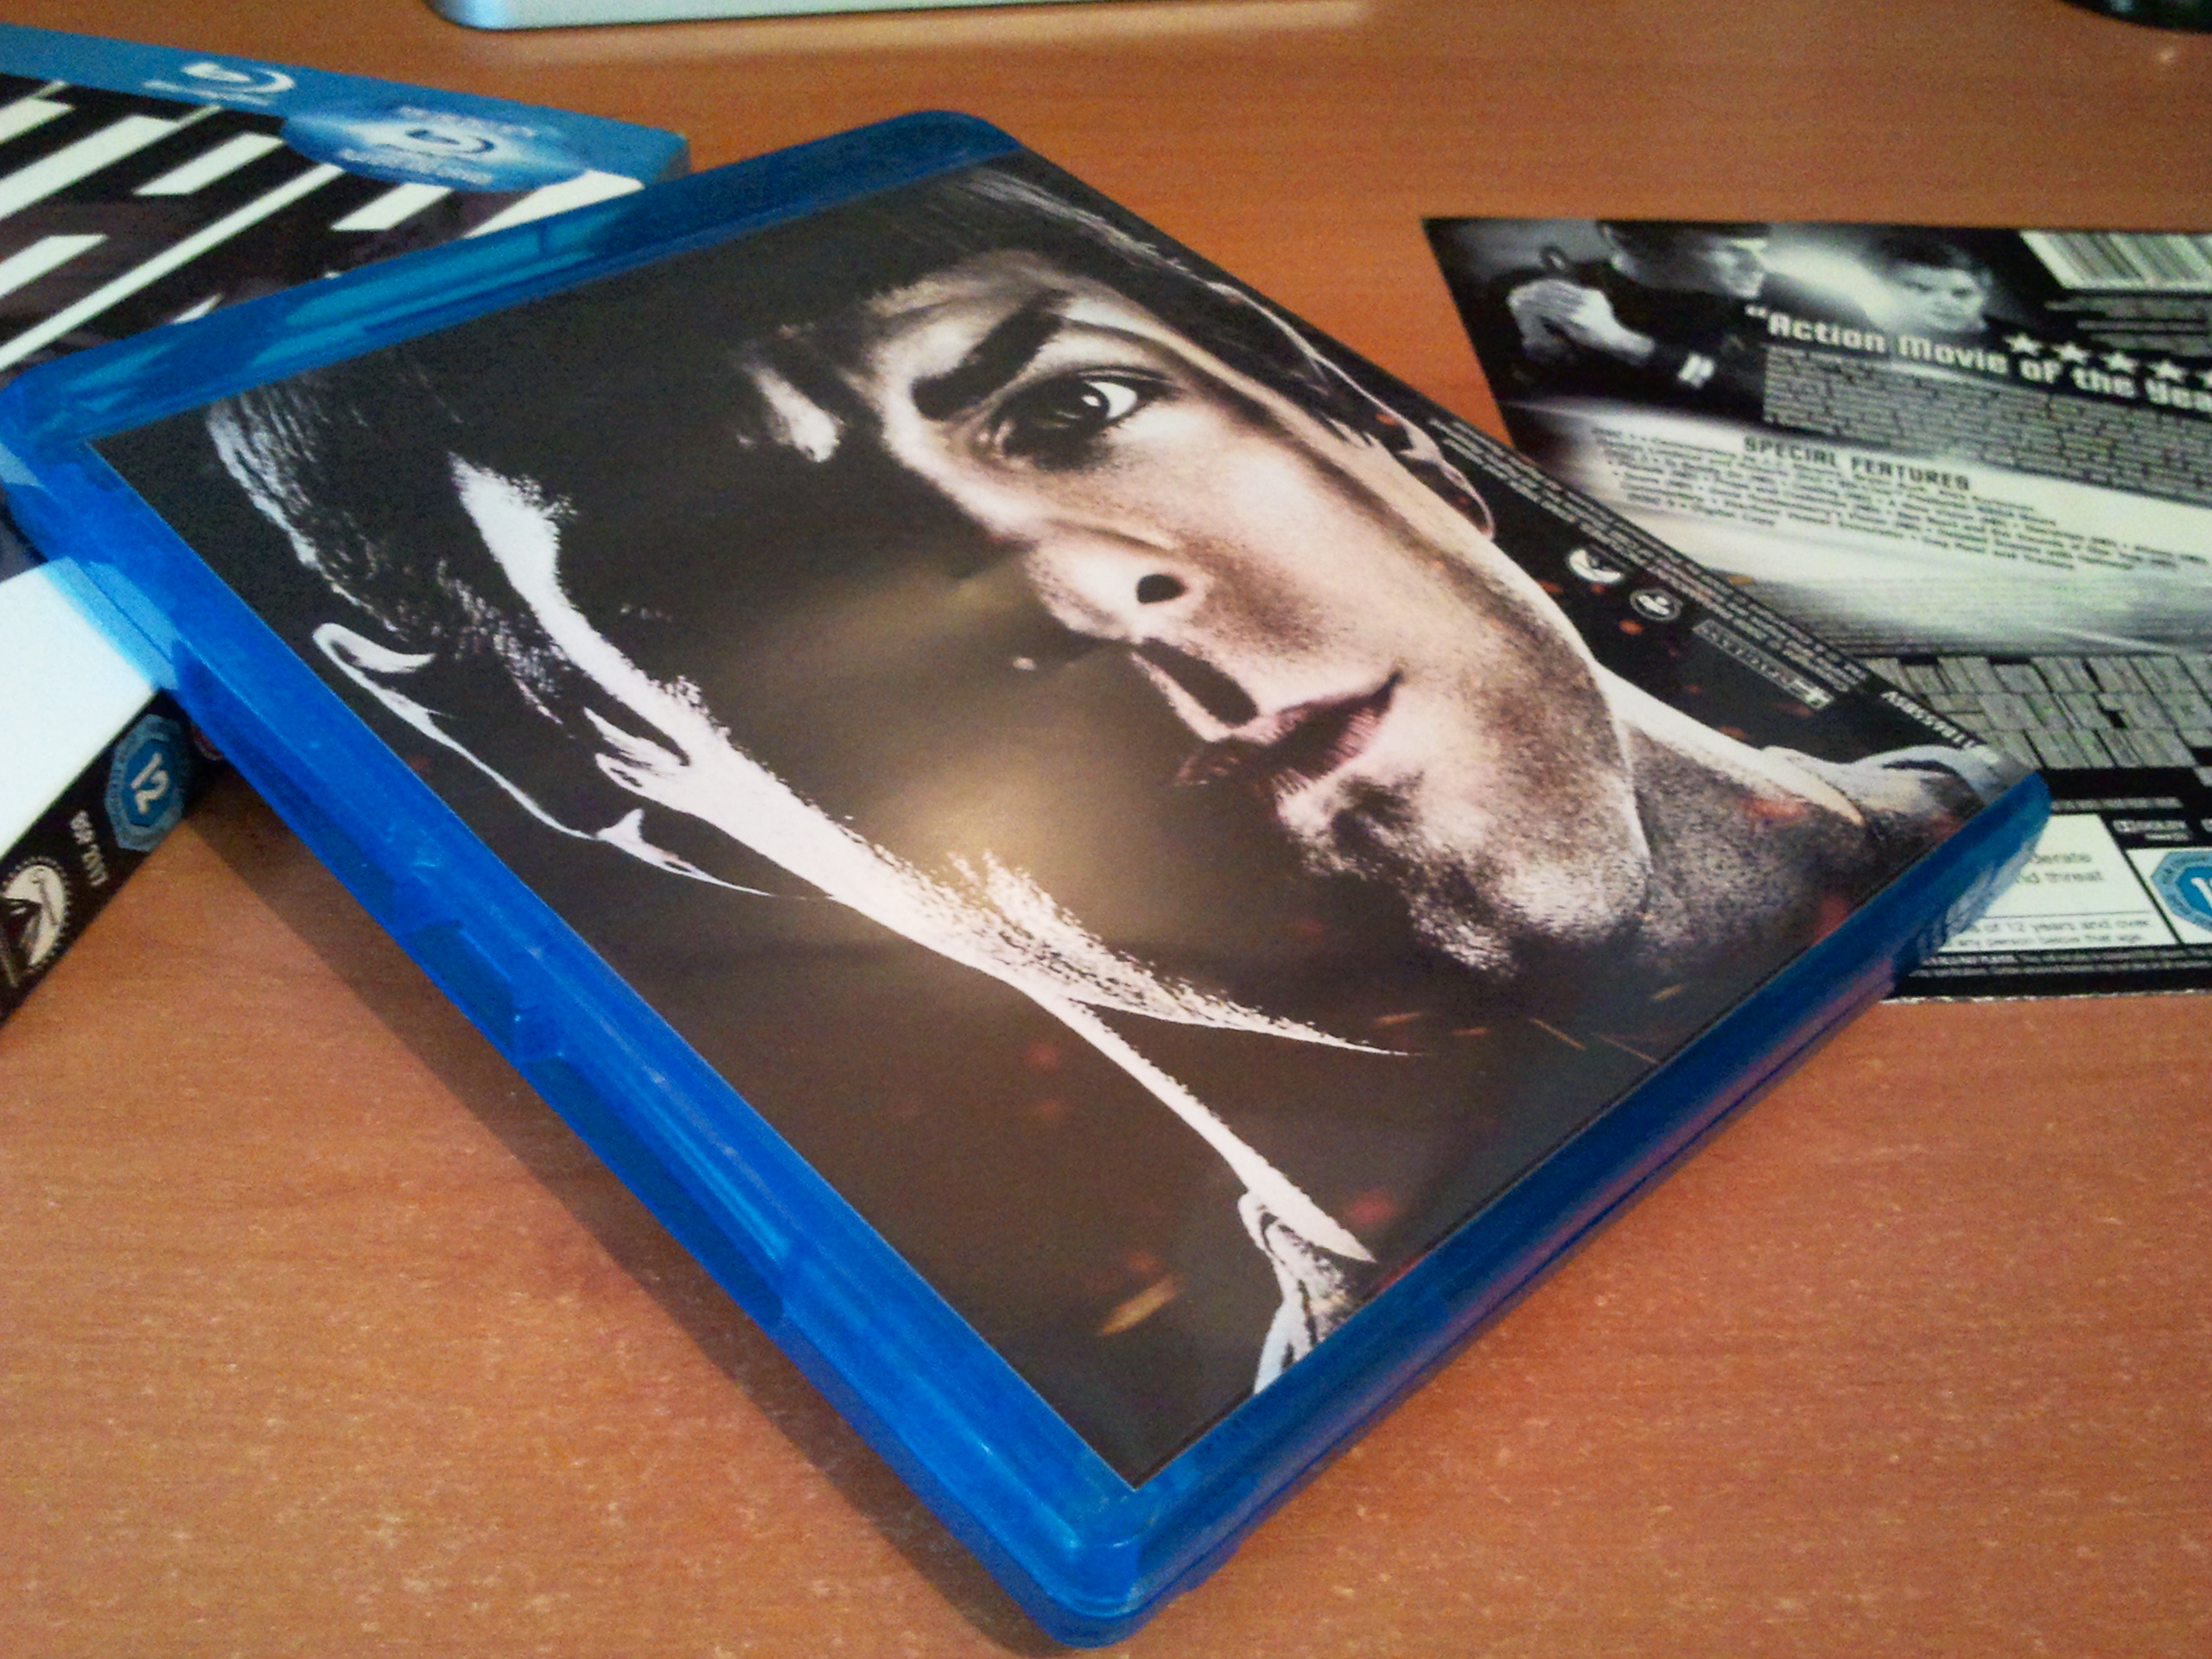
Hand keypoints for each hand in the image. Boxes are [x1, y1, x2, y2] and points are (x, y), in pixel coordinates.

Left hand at [1506, 278, 1655, 365]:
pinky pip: (1553, 312)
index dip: (1545, 285)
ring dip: (1534, 298)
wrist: (1616, 341)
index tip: (1532, 285)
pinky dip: (1539, 310)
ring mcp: (1581, 307)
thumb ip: (1583, 305)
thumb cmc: (1604, 333)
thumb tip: (1568, 303)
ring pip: (1552, 300)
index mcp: (1590, 295)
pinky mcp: (1575, 319)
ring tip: (1521, 298)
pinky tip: (1528, 310)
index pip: (1563, 285)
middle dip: (1536, 289)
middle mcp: (1585, 298)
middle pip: (1555, 290)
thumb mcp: (1596, 313)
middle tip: (1521, 290)